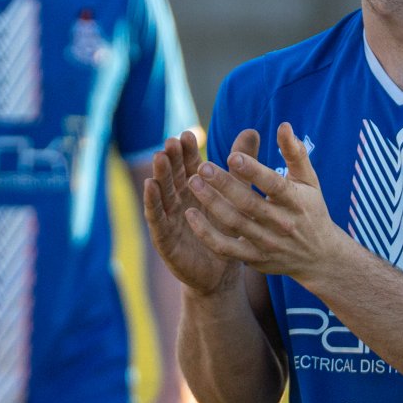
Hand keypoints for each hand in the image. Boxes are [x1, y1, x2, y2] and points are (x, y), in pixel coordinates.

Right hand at [143, 131, 242, 295]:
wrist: (222, 272)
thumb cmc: (227, 229)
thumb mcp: (237, 193)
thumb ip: (241, 164)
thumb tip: (252, 130)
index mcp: (195, 189)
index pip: (189, 165)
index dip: (187, 152)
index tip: (188, 135)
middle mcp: (179, 200)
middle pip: (173, 175)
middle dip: (171, 158)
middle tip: (171, 141)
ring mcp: (169, 218)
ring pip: (162, 193)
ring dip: (160, 175)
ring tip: (159, 158)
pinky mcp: (164, 238)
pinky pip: (156, 218)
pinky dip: (152, 201)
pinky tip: (150, 186)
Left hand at [186, 124, 348, 283]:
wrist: (320, 257)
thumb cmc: (310, 209)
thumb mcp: (309, 181)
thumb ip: (295, 153)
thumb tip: (284, 125)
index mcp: (296, 201)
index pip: (273, 184)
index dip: (253, 171)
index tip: (232, 156)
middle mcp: (281, 223)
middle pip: (249, 204)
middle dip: (224, 185)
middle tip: (202, 167)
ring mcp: (267, 243)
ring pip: (234, 223)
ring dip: (211, 203)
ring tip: (192, 181)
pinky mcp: (254, 258)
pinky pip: (226, 248)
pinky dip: (207, 233)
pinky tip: (191, 214)